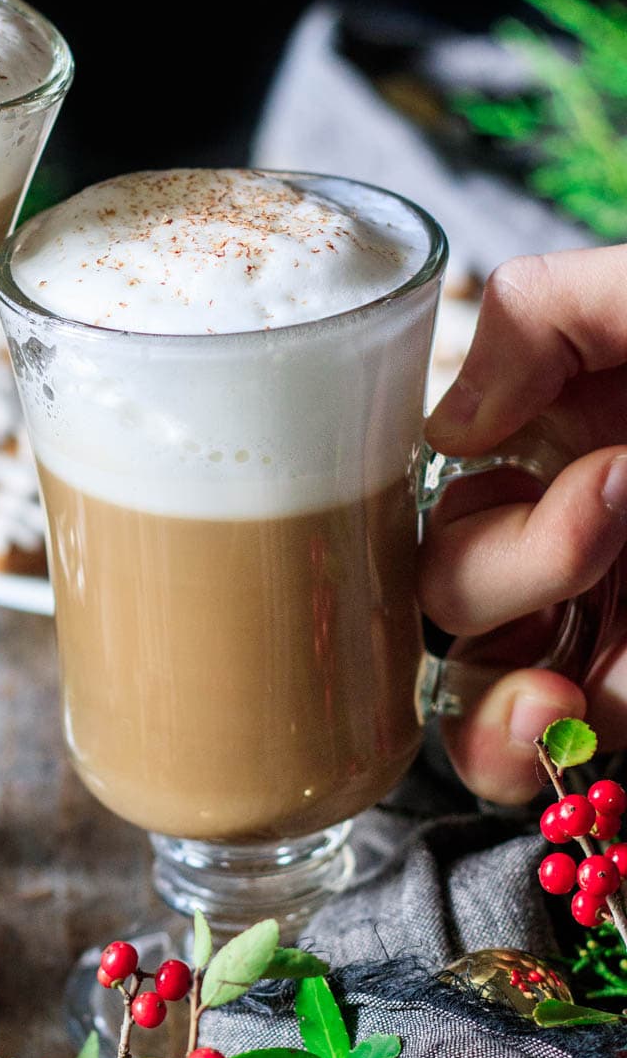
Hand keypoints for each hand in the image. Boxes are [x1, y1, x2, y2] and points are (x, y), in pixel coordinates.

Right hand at [419, 247, 626, 801]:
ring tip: (561, 697)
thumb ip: (542, 314)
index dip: (459, 491)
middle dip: (514, 565)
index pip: (448, 486)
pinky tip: (586, 714)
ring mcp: (616, 622)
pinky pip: (561, 742)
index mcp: (578, 433)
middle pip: (451, 593)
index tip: (529, 460)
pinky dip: (548, 741)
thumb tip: (448, 421)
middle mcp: (586, 534)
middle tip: (621, 509)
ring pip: (483, 693)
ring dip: (495, 705)